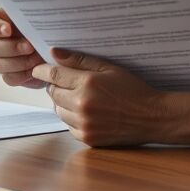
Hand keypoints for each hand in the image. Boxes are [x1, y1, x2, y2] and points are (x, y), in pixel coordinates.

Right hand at [0, 6, 45, 87]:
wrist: (52, 44)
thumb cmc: (41, 24)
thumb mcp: (36, 16)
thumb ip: (31, 14)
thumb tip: (35, 16)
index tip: (8, 29)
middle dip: (12, 48)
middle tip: (30, 46)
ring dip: (20, 62)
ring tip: (38, 58)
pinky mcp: (8, 74)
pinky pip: (10, 78)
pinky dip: (23, 75)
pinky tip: (36, 69)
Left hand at [33, 48, 169, 146]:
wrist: (151, 117)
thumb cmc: (132, 89)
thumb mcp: (109, 68)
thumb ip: (80, 60)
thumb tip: (54, 52)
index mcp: (87, 84)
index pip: (54, 75)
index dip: (42, 71)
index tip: (38, 69)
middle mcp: (82, 105)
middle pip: (53, 93)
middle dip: (56, 86)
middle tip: (67, 82)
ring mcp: (84, 124)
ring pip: (58, 111)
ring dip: (63, 103)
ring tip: (79, 97)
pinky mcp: (87, 138)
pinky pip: (68, 126)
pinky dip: (72, 118)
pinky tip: (87, 112)